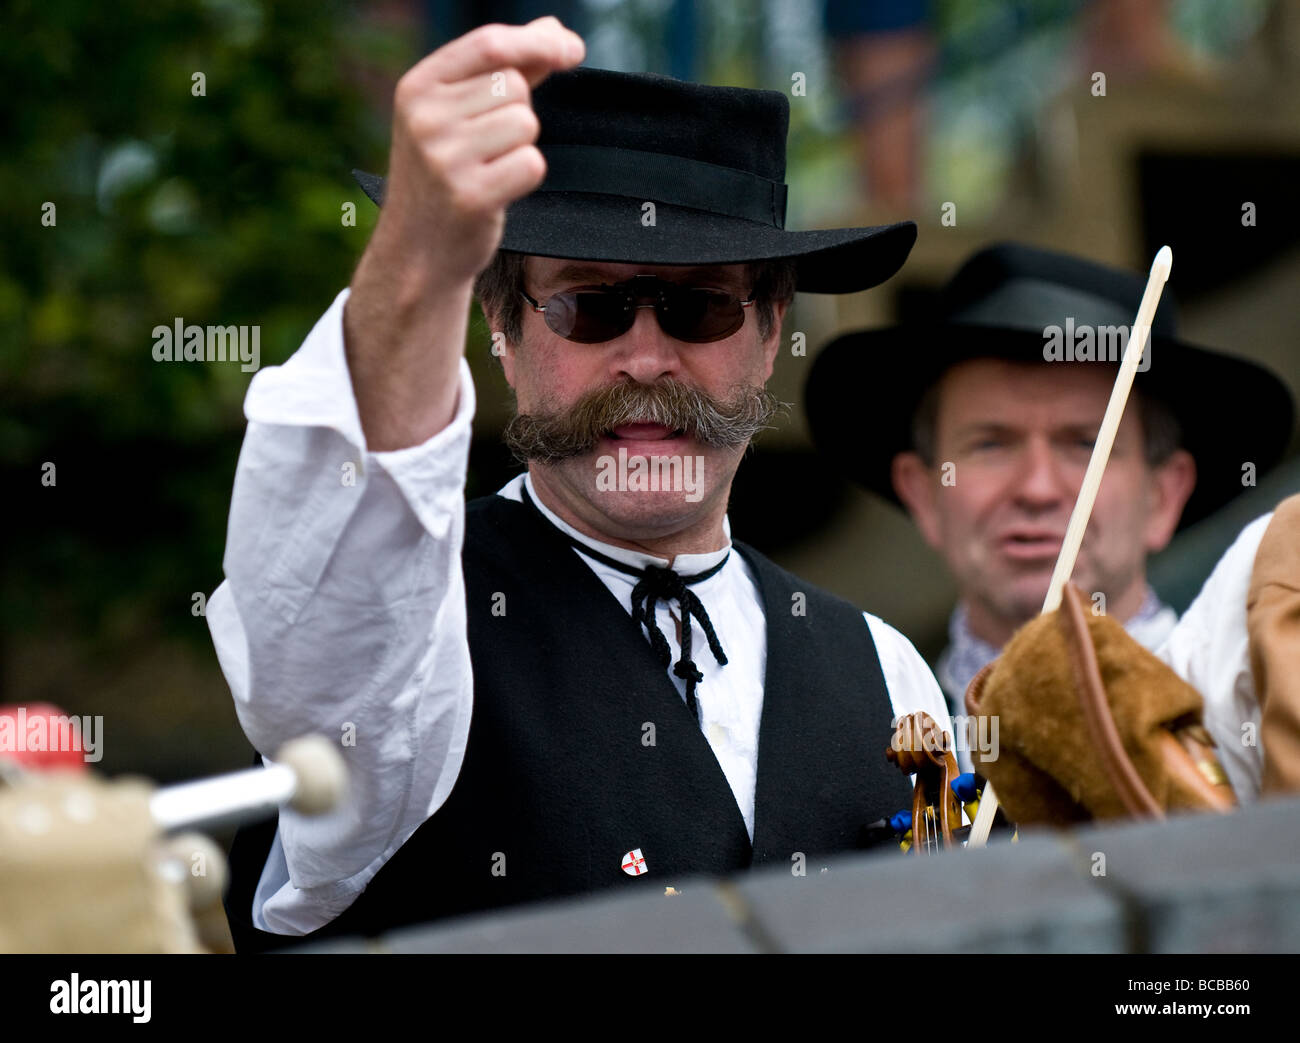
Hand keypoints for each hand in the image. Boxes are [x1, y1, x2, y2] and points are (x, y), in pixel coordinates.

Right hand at [344, 18, 584, 449]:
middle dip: (518, 113)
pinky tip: (496, 192)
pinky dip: (525, 177)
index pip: (490, 44)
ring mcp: (444, 158)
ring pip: (526, 124)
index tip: (572, 49)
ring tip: (488, 169)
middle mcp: (425, 118)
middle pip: (515, 86)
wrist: (419, 252)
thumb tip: (555, 31)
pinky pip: (532, 164)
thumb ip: (504, 70)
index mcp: (417, 87)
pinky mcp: (470, 196)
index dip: (538, 42)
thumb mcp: (457, 116)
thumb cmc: (445, 177)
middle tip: (489, 147)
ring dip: (521, 147)